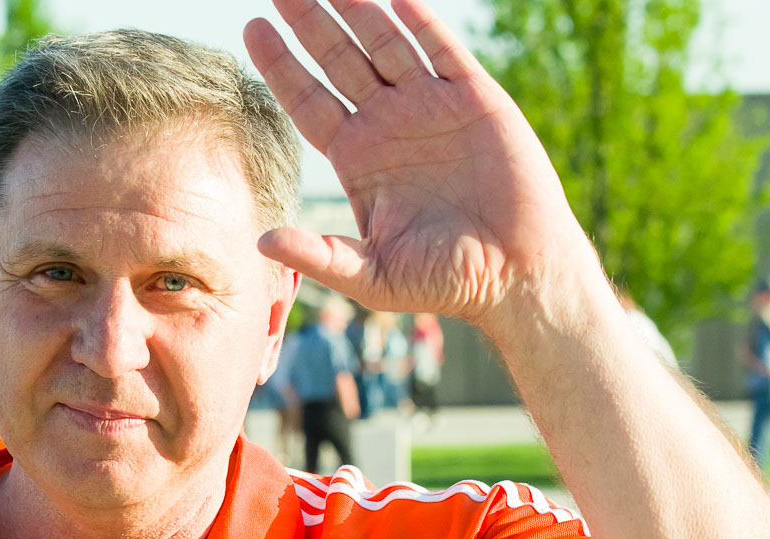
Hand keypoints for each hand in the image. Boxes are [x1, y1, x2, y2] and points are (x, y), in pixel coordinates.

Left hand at [243, 0, 604, 330]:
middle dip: (309, 23)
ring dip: (357, 9)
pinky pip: (441, 49)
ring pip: (384, 44)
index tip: (253, 29)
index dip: (281, 66)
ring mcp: (430, 107)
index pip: (308, 101)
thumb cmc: (444, 281)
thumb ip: (319, 255)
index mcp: (358, 159)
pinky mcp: (475, 99)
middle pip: (338, 60)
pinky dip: (419, 21)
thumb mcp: (371, 275)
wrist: (516, 273)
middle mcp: (388, 125)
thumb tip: (261, 240)